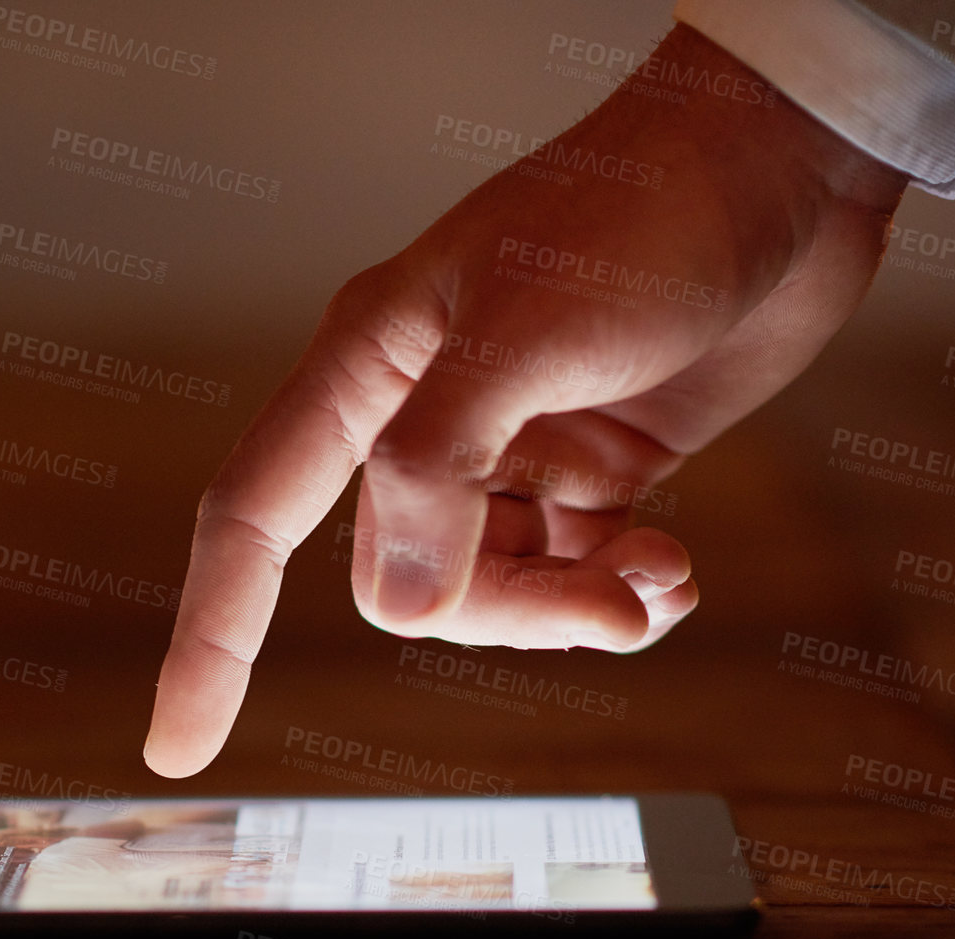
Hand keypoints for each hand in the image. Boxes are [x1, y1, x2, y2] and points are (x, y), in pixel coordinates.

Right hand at [144, 24, 905, 776]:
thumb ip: (442, 464)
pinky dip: (623, 594)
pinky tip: (673, 573)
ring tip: (659, 580)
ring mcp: (512, 448)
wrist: (778, 171)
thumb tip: (398, 604)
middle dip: (508, 613)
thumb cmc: (644, 212)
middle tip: (613, 599)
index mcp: (370, 368)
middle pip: (411, 581)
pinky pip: (573, 575)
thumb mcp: (527, 328)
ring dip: (577, 610)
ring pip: (496, 591)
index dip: (210, 640)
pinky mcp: (593, 466)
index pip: (252, 520)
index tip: (176, 752)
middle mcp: (426, 415)